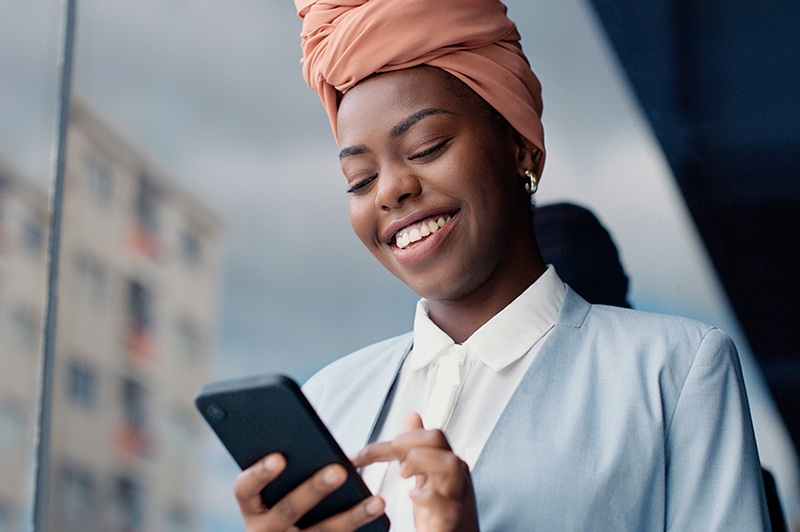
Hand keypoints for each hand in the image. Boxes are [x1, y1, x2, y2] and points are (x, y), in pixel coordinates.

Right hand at [234, 453, 385, 531]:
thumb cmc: (279, 504)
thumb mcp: (272, 492)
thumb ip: (286, 468)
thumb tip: (315, 440)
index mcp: (252, 506)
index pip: (245, 489)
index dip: (260, 473)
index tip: (279, 457)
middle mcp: (264, 530)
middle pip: (287, 510)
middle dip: (314, 489)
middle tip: (338, 470)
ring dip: (351, 516)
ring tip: (375, 500)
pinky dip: (357, 525)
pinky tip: (374, 512)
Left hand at [351, 413, 479, 531]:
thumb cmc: (442, 511)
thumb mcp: (428, 475)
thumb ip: (419, 448)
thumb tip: (413, 417)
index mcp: (445, 463)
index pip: (427, 434)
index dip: (397, 438)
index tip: (364, 454)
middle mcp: (453, 474)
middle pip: (437, 438)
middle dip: (408, 444)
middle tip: (394, 464)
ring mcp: (455, 495)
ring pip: (449, 464)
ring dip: (420, 462)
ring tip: (405, 474)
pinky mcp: (451, 518)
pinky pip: (446, 503)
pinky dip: (427, 497)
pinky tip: (414, 496)